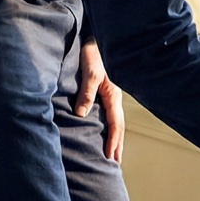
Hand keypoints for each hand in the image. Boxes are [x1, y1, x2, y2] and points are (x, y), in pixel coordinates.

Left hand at [73, 41, 123, 162]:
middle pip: (118, 126)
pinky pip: (107, 114)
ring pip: (114, 121)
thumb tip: (81, 114)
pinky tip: (102, 131)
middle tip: (115, 164)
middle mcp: (114, 97)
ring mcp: (110, 94)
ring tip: (111, 153)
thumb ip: (86, 93)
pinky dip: (108, 126)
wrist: (93, 36)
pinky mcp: (103, 90)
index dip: (113, 142)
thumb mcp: (90, 72)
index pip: (116, 125)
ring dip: (113, 137)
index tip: (109, 158)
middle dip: (117, 145)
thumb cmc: (93, 52)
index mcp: (113, 95)